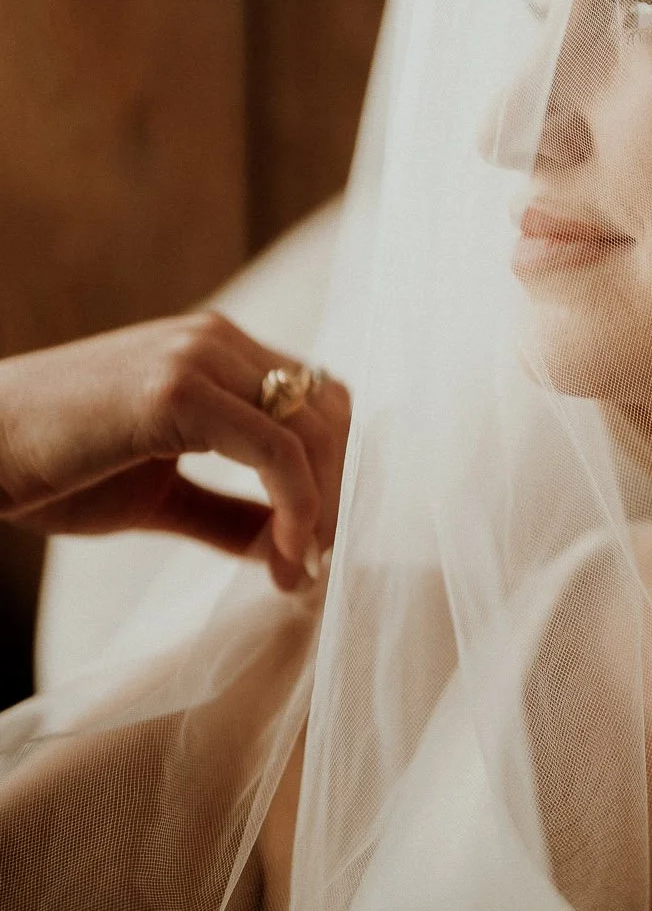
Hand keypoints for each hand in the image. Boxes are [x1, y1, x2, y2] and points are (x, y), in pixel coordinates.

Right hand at [0, 313, 349, 590]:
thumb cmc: (52, 470)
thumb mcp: (157, 495)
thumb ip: (226, 512)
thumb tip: (288, 547)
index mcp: (216, 350)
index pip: (317, 398)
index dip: (337, 469)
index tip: (321, 545)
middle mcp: (216, 340)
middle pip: (329, 411)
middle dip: (341, 492)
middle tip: (321, 564)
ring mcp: (197, 357)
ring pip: (312, 427)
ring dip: (325, 507)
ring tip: (301, 570)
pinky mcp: (175, 390)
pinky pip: (275, 448)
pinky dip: (298, 505)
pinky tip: (285, 555)